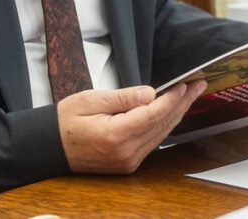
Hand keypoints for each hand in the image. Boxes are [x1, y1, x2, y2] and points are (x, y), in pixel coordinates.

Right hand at [57, 81, 206, 174]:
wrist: (49, 147)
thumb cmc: (66, 120)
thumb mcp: (91, 100)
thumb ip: (123, 98)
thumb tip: (151, 93)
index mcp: (116, 135)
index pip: (154, 114)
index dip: (173, 98)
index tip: (187, 83)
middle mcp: (126, 152)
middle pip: (162, 125)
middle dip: (182, 103)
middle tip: (198, 85)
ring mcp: (128, 161)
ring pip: (160, 134)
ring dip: (176, 114)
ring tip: (189, 95)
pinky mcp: (127, 163)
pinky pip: (152, 142)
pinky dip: (163, 125)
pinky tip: (171, 112)